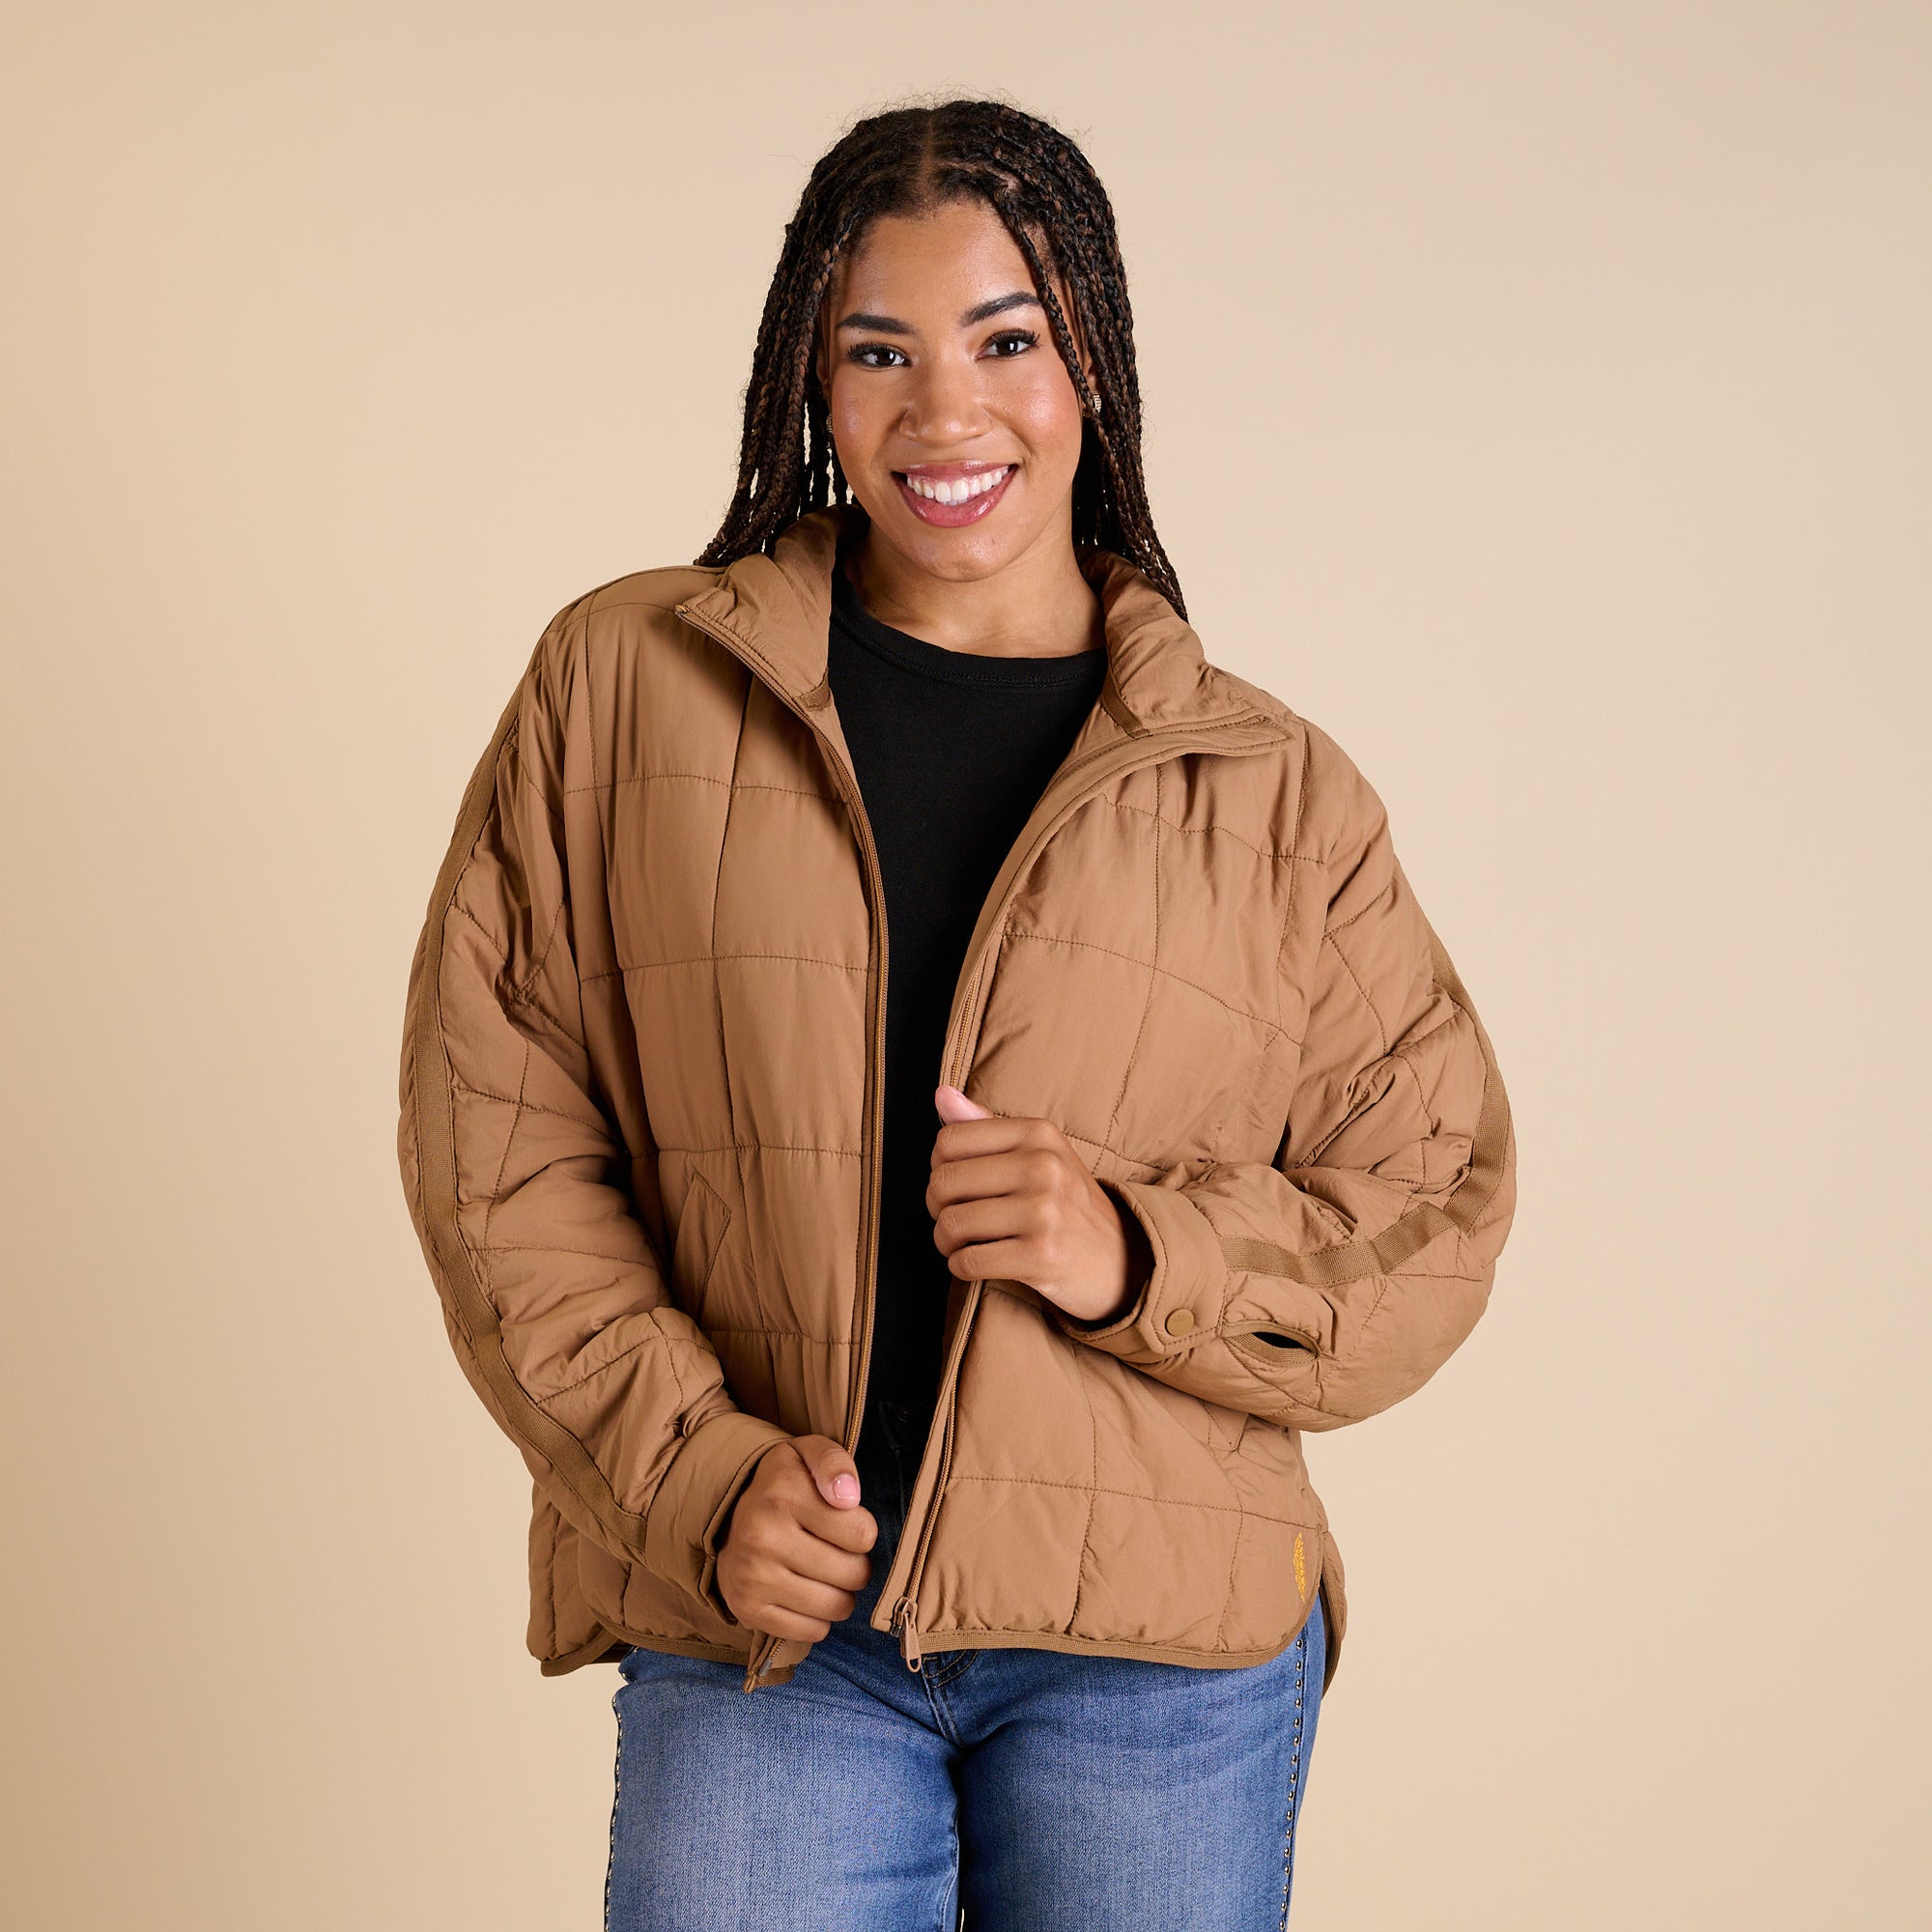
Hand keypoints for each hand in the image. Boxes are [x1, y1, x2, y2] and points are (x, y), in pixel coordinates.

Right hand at [714, 1435, 877, 1640]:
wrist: (727, 1520)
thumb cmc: (784, 1486)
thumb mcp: (808, 1454)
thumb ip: (834, 1462)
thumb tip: (848, 1497)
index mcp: (783, 1494)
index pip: (862, 1534)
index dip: (862, 1530)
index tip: (844, 1522)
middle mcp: (762, 1537)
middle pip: (854, 1574)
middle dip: (856, 1565)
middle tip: (837, 1552)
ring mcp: (752, 1577)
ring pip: (836, 1606)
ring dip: (841, 1594)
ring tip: (825, 1573)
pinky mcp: (748, 1610)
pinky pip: (812, 1631)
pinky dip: (819, 1618)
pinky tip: (806, 1593)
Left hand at [927, 1083, 1153, 1326]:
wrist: (1120, 1259)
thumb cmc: (1066, 1203)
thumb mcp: (1038, 1153)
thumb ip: (985, 1125)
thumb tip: (941, 1095)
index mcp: (1038, 1134)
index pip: (949, 1140)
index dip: (939, 1167)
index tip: (957, 1185)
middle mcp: (1043, 1166)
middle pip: (943, 1183)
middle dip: (938, 1208)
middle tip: (956, 1219)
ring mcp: (1044, 1212)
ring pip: (951, 1224)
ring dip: (946, 1242)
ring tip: (964, 1243)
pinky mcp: (1041, 1256)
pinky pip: (967, 1261)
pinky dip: (961, 1266)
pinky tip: (977, 1261)